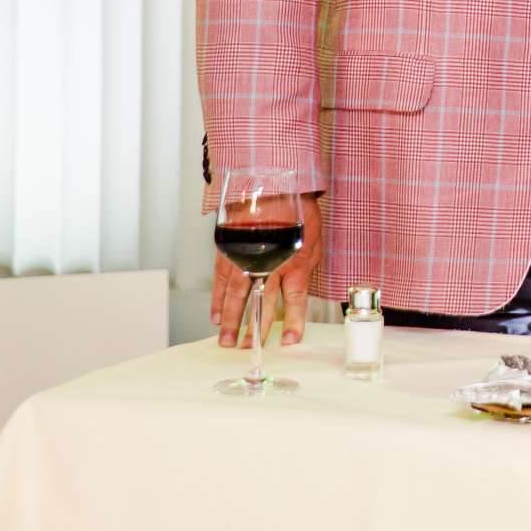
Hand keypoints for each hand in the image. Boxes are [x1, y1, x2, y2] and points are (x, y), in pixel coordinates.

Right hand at [213, 191, 323, 346]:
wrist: (271, 181)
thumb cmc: (298, 208)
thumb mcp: (313, 237)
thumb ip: (306, 263)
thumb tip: (299, 286)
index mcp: (295, 261)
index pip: (295, 300)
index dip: (292, 323)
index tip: (288, 341)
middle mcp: (270, 264)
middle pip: (262, 304)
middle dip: (255, 329)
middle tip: (250, 349)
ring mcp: (246, 259)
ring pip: (237, 297)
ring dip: (232, 321)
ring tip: (228, 341)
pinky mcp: (229, 252)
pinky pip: (222, 282)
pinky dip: (218, 300)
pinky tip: (216, 316)